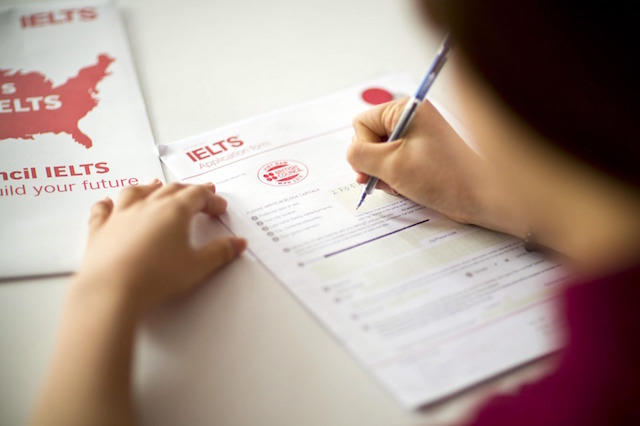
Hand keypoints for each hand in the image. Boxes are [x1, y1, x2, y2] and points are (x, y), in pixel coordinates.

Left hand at [74, 180, 246, 314]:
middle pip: (171, 189)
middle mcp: (147, 206)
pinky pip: (103, 210)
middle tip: (199, 194)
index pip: (198, 195)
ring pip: (136, 192)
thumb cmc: (157, 277)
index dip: (211, 199)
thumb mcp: (198, 267)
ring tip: (155, 185)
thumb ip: (220, 252)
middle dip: (188, 190)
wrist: (113, 290)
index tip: (220, 207)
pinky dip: (107, 204)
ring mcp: (121, 215)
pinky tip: (108, 202)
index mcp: (174, 211)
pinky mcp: (100, 230)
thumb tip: (237, 243)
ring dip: (149, 187)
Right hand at [347, 98, 521, 234]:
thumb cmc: (442, 177)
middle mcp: (411, 119)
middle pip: (370, 139)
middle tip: (384, 180)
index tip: (374, 167)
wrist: (480, 197)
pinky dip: (396, 179)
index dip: (362, 148)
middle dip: (373, 164)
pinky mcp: (423, 155)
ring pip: (381, 156)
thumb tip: (350, 153)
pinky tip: (408, 189)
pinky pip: (396, 165)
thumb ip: (360, 155)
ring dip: (384, 174)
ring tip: (401, 186)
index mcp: (406, 110)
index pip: (362, 122)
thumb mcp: (391, 165)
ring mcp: (418, 138)